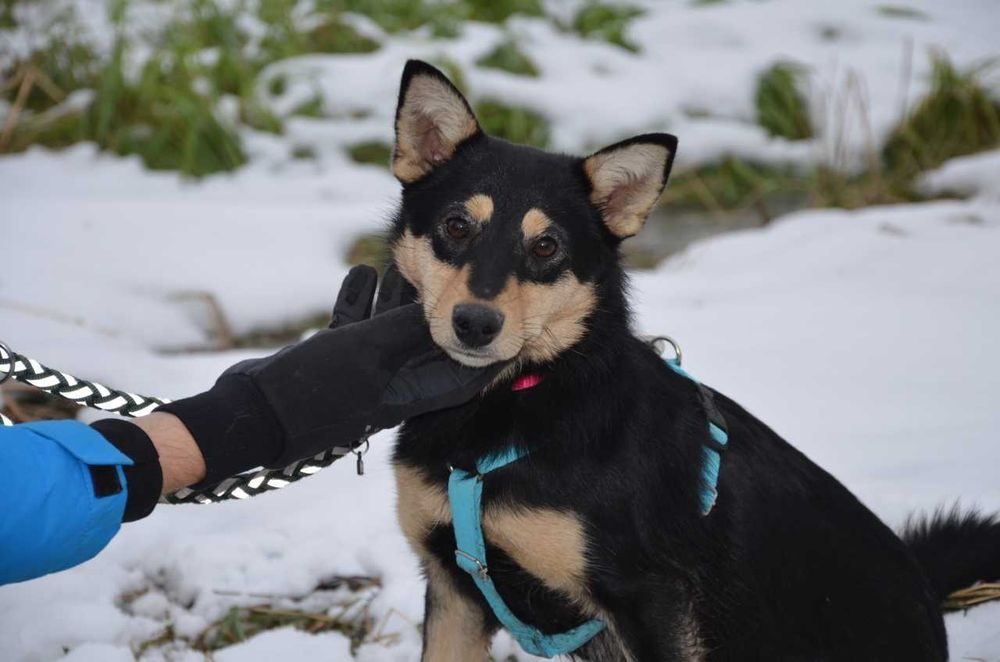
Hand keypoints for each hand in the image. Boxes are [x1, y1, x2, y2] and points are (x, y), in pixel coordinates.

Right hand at [159, 265, 500, 484]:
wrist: (246, 417)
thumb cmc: (313, 391)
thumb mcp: (370, 352)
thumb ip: (408, 328)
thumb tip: (450, 309)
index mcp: (409, 395)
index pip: (461, 374)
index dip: (481, 348)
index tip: (500, 314)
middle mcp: (389, 386)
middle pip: (424, 345)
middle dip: (436, 309)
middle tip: (450, 269)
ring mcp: (358, 374)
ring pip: (387, 330)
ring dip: (396, 297)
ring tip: (404, 260)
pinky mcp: (328, 361)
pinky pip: (353, 327)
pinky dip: (359, 300)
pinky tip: (360, 270)